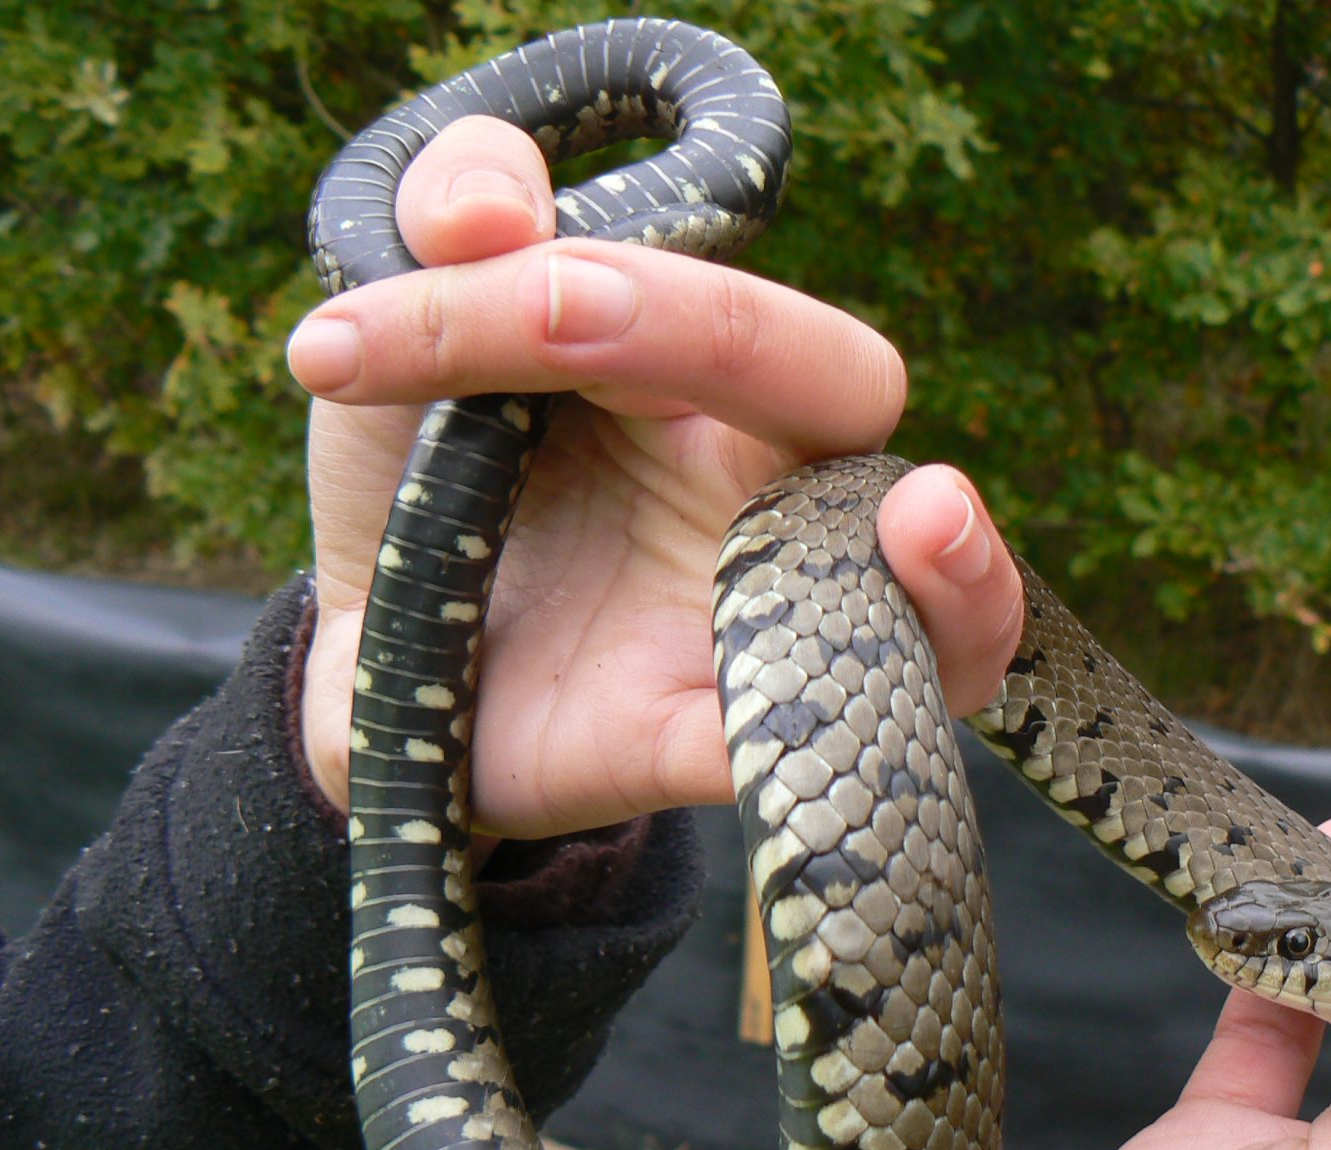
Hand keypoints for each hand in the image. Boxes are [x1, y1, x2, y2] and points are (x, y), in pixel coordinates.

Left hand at [286, 117, 1021, 837]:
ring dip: (958, 581)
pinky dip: (808, 746)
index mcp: (702, 377)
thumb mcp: (399, 336)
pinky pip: (797, 762)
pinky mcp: (701, 751)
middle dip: (752, 346)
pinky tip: (786, 725)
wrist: (372, 665)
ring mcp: (753, 632)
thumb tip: (490, 206)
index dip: (593, 282)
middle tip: (555, 317)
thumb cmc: (427, 489)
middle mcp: (764, 494)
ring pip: (935, 624)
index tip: (381, 320)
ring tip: (929, 523)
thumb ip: (446, 217)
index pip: (712, 298)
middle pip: (850, 401)